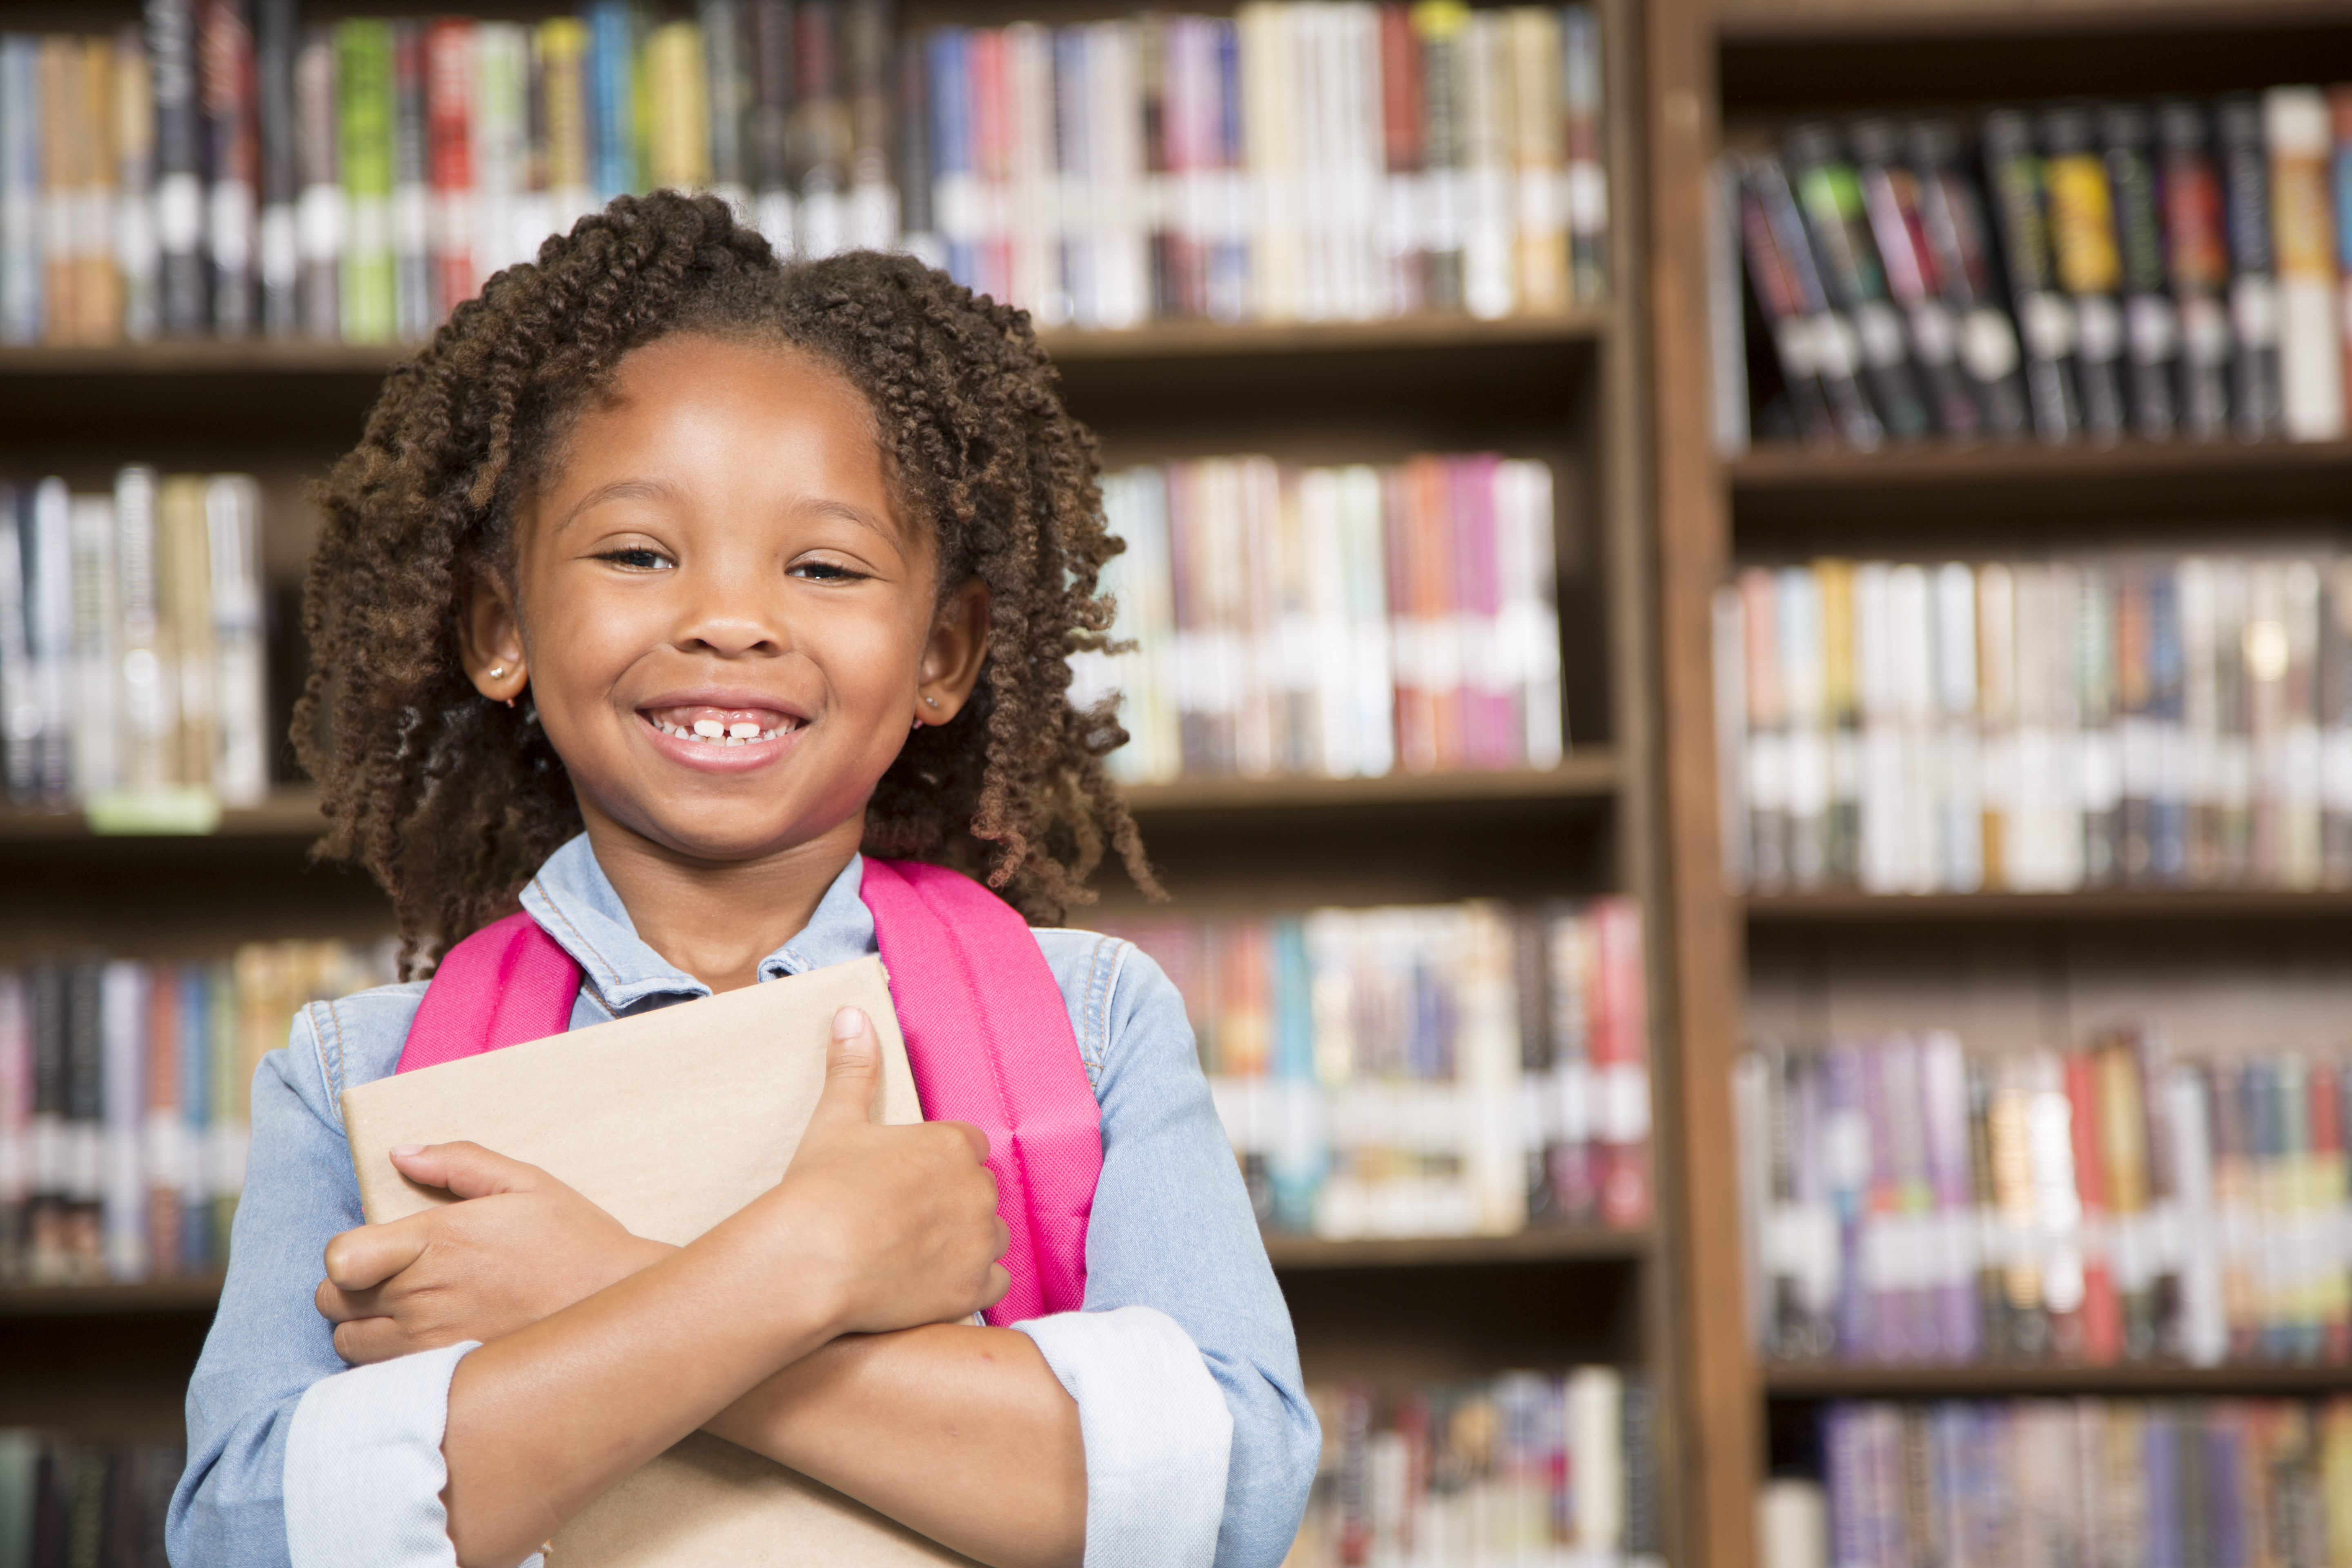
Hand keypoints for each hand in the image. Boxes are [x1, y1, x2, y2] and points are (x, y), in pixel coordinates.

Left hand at [316, 1143, 672, 1365]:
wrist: (617, 1305)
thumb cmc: (575, 1241)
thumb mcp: (526, 1183)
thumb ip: (458, 1162)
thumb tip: (401, 1153)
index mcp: (437, 1240)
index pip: (341, 1258)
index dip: (345, 1254)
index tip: (369, 1250)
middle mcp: (424, 1295)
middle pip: (333, 1302)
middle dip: (349, 1288)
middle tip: (387, 1278)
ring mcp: (431, 1343)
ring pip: (349, 1342)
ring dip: (363, 1326)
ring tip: (403, 1311)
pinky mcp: (443, 1376)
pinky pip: (379, 1376)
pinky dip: (384, 1360)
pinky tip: (420, 1342)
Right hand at [759, 1004, 1009, 1337]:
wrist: (809, 1262)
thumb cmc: (820, 1189)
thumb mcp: (834, 1121)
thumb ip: (852, 1068)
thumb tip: (852, 1014)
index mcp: (950, 1145)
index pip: (967, 1145)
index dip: (939, 1161)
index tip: (911, 1178)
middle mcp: (975, 1189)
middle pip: (978, 1191)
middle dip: (952, 1201)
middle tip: (907, 1218)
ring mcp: (977, 1241)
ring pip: (991, 1235)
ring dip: (967, 1241)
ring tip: (922, 1252)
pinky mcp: (971, 1289)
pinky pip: (995, 1283)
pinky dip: (974, 1284)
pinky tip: (941, 1284)